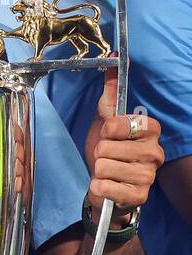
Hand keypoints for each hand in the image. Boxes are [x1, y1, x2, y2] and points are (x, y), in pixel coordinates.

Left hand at [83, 65, 164, 223]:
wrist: (104, 184)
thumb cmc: (107, 149)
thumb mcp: (106, 118)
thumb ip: (111, 91)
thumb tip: (114, 58)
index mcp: (151, 130)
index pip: (122, 123)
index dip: (108, 130)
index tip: (110, 135)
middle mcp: (155, 151)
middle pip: (108, 146)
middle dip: (99, 152)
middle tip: (107, 157)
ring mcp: (149, 175)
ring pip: (105, 166)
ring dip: (99, 170)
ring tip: (107, 171)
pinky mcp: (140, 196)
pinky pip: (106, 186)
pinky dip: (99, 187)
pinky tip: (107, 186)